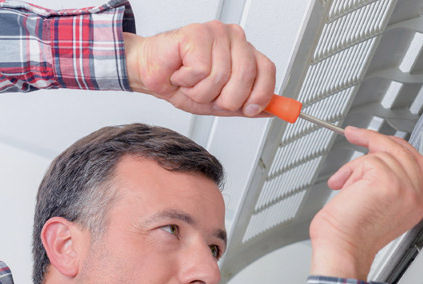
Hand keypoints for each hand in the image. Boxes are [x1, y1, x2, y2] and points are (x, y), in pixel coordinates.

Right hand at [123, 22, 275, 116]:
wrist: (149, 72)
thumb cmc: (182, 83)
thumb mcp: (218, 103)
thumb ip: (245, 105)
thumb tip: (272, 111)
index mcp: (244, 51)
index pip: (266, 70)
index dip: (260, 94)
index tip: (250, 109)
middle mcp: (233, 38)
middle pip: (245, 76)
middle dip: (225, 98)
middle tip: (208, 96)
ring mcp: (216, 33)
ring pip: (220, 77)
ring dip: (200, 91)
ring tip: (190, 84)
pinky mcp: (197, 33)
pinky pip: (201, 70)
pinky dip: (187, 81)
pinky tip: (180, 73)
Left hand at [309, 127, 422, 280]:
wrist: (341, 250)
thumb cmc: (350, 236)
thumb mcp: (377, 205)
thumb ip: (386, 184)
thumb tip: (375, 161)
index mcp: (415, 204)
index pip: (415, 163)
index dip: (394, 147)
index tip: (374, 140)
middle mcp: (414, 197)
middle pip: (403, 150)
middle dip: (376, 139)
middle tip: (355, 135)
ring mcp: (403, 188)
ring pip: (381, 154)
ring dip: (356, 166)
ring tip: (346, 186)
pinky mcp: (387, 182)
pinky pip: (366, 160)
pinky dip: (349, 171)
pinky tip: (343, 187)